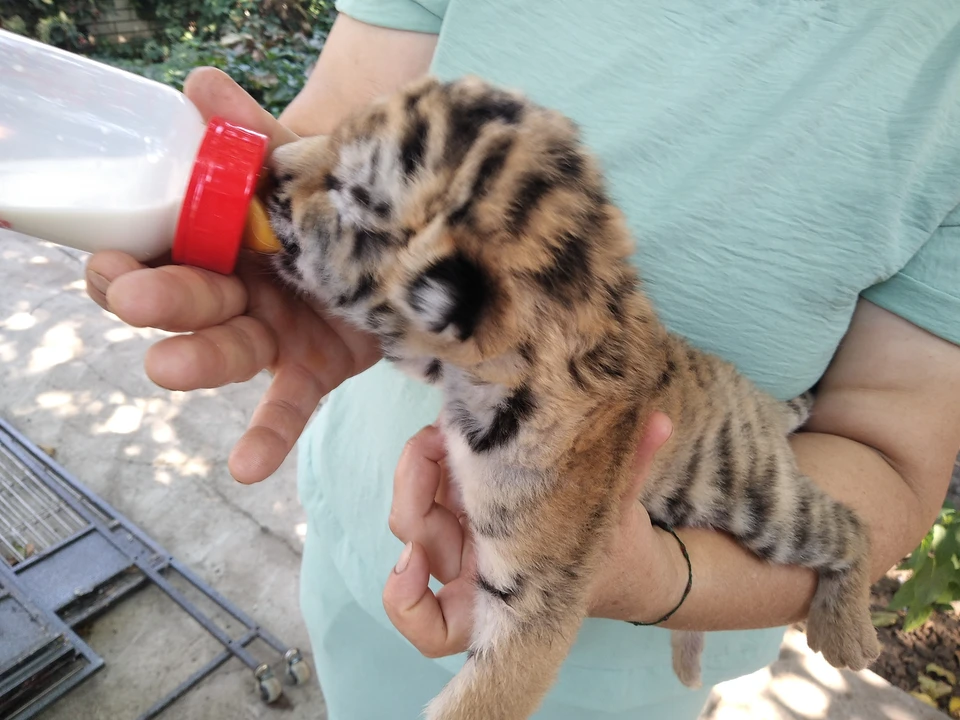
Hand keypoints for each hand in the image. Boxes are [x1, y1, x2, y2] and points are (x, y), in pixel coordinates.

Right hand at [84, 68, 380, 483]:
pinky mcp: (310, 370)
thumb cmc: (329, 195)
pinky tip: (247, 467)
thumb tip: (201, 83)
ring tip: (168, 368)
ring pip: (227, 351)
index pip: (155, 253)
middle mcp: (232, 291)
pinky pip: (287, 407)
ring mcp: (269, 335)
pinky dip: (267, 435)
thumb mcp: (297, 164)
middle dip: (162, 299)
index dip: (128, 260)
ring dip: (196, 359)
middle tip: (134, 298)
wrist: (396, 233)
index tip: (111, 264)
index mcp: (217, 240)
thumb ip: (252, 135)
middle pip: (188, 301)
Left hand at [382, 413, 684, 658]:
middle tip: (434, 446)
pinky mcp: (460, 499)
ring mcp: (464, 535)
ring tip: (445, 430)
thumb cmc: (615, 552)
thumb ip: (633, 467)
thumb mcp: (620, 514)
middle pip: (416, 546)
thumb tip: (660, 423)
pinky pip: (423, 486)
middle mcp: (475, 572)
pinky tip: (436, 435)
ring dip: (421, 467)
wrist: (627, 562)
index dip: (407, 604)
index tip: (410, 562)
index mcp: (499, 595)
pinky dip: (419, 462)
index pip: (432, 627)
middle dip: (415, 497)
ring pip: (415, 509)